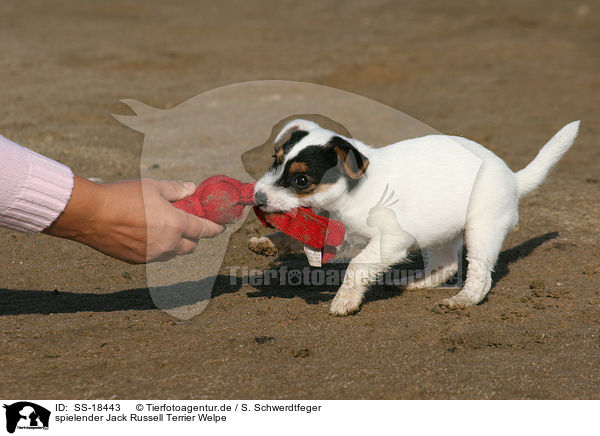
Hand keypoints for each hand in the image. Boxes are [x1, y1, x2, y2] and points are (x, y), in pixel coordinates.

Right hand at [44, 176, 223, 262]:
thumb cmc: (123, 196)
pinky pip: (157, 256)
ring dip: (177, 242)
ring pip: (174, 252)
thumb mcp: (154, 186)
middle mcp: (168, 244)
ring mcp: (152, 255)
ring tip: (166, 226)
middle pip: (192, 246)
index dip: (216, 228)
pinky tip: (148, 233)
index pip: (205, 230)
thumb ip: (177, 190)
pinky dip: (159, 247)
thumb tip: (192, 188)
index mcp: (176, 225)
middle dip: (195, 235)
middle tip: (189, 222)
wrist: (90, 214)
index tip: (221, 226)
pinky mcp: (138, 260)